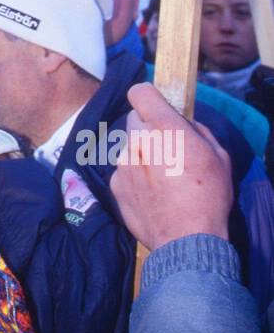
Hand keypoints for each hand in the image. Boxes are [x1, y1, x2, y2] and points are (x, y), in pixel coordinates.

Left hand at [110, 82, 231, 251]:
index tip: (156, 107)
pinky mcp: (115, 184)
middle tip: (167, 150)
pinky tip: (151, 194)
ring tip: (161, 179)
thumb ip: (195, 130)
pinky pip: (124, 171)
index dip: (148, 98)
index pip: (140, 92)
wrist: (187, 240)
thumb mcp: (218, 155)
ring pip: (129, 147)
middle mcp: (137, 140)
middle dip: (148, 129)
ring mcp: (123, 163)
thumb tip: (182, 123)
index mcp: (164, 127)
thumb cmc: (208, 196)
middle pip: (135, 120)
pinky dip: (134, 177)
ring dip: (141, 155)